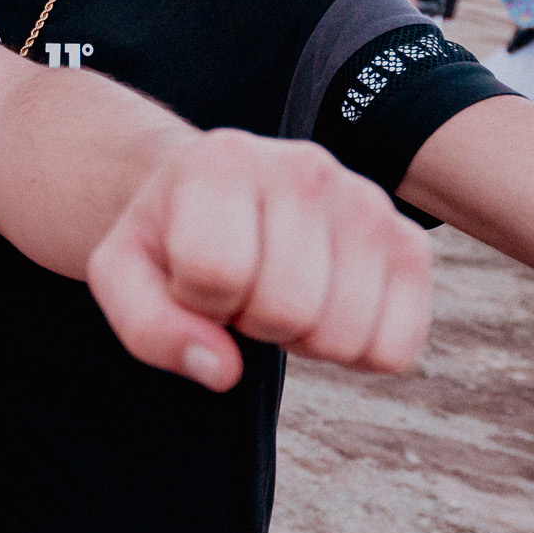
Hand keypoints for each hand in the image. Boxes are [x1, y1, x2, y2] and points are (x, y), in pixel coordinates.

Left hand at [83, 127, 434, 387]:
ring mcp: (367, 202)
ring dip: (302, 339)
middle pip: (286, 311)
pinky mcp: (410, 243)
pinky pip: (395, 349)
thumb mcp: (123, 275)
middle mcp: (306, 168)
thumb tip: (222, 371)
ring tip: (279, 291)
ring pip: (343, 336)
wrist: (222, 195)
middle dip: (251, 323)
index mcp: (224, 161)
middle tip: (241, 289)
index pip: (215, 273)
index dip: (193, 301)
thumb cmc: (170, 240)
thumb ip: (149, 328)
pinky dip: (354, 352)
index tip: (191, 276)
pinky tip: (324, 306)